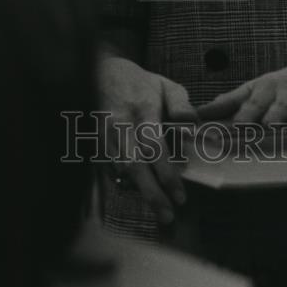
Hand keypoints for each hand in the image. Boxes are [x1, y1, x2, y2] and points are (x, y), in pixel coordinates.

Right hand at [98, 54, 195, 223]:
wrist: (101, 72)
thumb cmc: (139, 83)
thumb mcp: (165, 85)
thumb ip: (181, 105)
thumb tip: (193, 125)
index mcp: (142, 108)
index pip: (153, 146)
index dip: (166, 174)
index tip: (180, 196)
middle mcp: (119, 123)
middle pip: (134, 165)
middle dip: (151, 193)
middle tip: (168, 215)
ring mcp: (103, 134)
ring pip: (119, 170)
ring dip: (138, 191)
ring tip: (159, 208)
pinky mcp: (93, 143)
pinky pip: (108, 170)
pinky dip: (124, 183)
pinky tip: (139, 190)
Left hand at [196, 50, 286, 124]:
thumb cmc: (285, 86)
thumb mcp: (256, 89)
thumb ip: (229, 102)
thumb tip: (200, 113)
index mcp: (263, 90)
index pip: (246, 106)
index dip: (235, 119)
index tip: (222, 131)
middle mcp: (285, 92)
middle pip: (274, 113)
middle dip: (267, 124)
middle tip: (258, 135)